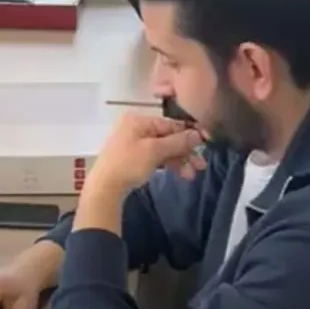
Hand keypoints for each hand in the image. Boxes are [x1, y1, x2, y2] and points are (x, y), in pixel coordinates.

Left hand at [85, 113, 205, 195]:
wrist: (105, 188)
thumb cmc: (128, 164)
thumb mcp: (154, 151)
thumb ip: (177, 141)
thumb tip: (198, 134)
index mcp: (138, 120)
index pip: (169, 124)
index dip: (188, 135)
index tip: (204, 145)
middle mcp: (135, 128)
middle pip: (167, 137)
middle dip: (184, 152)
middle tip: (200, 167)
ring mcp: (133, 143)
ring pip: (163, 149)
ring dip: (178, 161)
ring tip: (189, 176)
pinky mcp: (133, 157)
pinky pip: (155, 157)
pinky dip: (167, 164)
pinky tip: (178, 174)